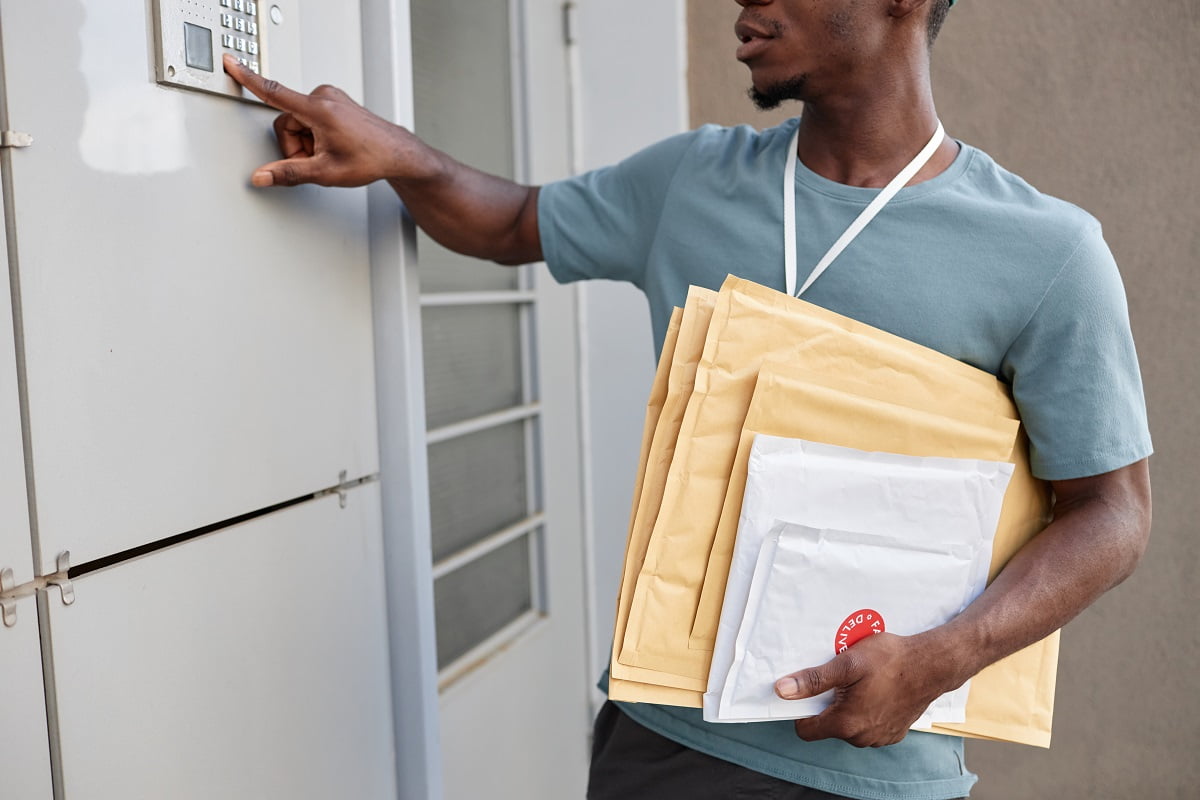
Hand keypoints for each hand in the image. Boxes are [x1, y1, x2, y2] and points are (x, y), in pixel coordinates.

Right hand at [222, 54, 438, 187]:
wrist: (397, 153)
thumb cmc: (370, 158)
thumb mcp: (326, 172)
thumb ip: (289, 174)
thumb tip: (262, 177)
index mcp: (318, 109)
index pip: (273, 91)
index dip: (248, 78)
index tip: (231, 62)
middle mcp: (323, 97)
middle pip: (286, 121)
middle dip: (295, 146)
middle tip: (315, 161)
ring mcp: (330, 97)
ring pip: (297, 122)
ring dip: (306, 142)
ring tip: (329, 154)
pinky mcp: (334, 101)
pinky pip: (310, 118)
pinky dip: (315, 135)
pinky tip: (333, 146)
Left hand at [773, 632, 961, 747]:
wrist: (932, 664)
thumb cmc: (891, 660)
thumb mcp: (846, 663)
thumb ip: (813, 680)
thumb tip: (782, 690)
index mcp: (846, 723)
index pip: (806, 730)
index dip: (801, 710)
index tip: (807, 691)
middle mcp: (861, 737)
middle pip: (828, 726)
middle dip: (828, 704)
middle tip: (840, 679)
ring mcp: (880, 738)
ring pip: (849, 727)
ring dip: (848, 708)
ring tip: (860, 682)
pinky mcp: (894, 733)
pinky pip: (869, 726)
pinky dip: (867, 711)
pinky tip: (875, 690)